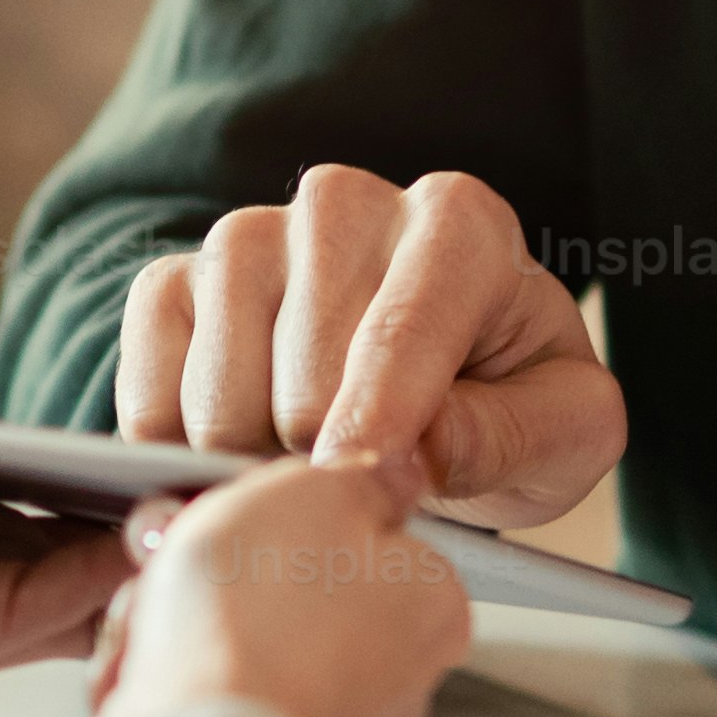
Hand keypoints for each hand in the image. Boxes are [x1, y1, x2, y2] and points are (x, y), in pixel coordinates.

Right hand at [93, 456, 467, 716]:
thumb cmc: (256, 621)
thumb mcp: (315, 491)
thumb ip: (361, 475)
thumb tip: (391, 474)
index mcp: (434, 607)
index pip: (370, 533)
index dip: (293, 510)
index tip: (248, 506)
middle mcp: (400, 681)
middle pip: (301, 589)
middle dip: (231, 569)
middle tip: (187, 554)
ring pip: (248, 644)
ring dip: (189, 622)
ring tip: (157, 621)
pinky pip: (214, 699)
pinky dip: (176, 680)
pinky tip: (149, 673)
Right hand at [115, 162, 625, 529]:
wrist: (432, 404)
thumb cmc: (507, 410)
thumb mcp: (566, 435)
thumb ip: (511, 437)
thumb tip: (414, 454)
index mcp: (460, 224)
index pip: (401, 326)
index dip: (377, 422)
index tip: (356, 491)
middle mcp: (347, 206)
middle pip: (304, 355)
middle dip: (323, 455)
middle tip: (348, 510)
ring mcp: (251, 236)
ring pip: (219, 364)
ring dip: (250, 454)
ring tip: (300, 488)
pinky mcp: (177, 278)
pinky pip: (150, 364)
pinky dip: (172, 439)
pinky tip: (226, 469)